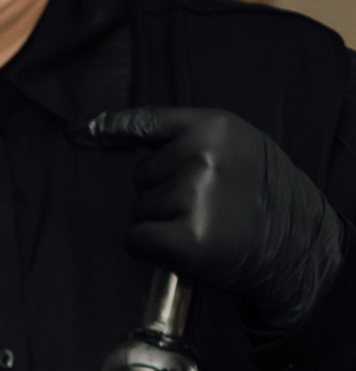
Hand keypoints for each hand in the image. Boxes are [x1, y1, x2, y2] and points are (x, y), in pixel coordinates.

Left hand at [86, 106, 345, 330]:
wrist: (297, 240)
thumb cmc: (260, 193)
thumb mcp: (236, 146)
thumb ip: (190, 139)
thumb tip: (128, 142)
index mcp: (214, 126)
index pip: (148, 122)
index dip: (107, 127)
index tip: (74, 132)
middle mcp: (201, 155)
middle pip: (139, 176)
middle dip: (161, 192)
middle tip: (204, 203)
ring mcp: (194, 194)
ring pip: (139, 209)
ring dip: (162, 221)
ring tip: (205, 222)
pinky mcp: (186, 235)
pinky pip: (137, 239)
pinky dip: (152, 248)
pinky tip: (186, 245)